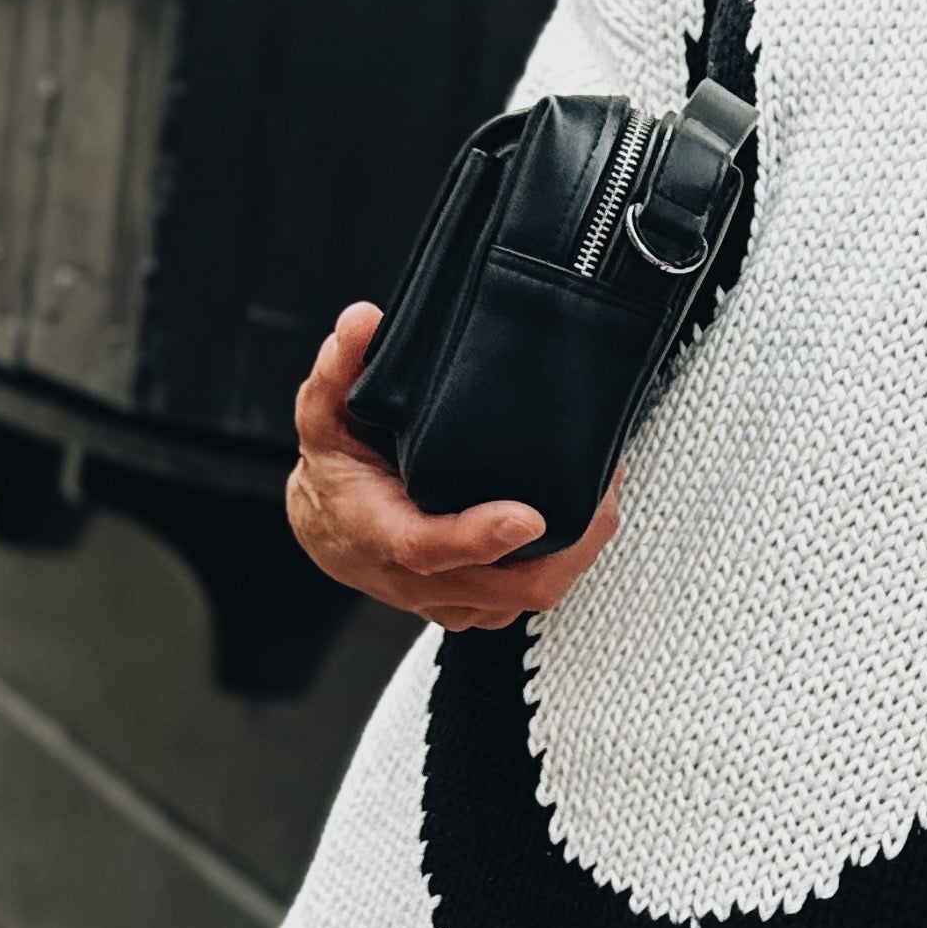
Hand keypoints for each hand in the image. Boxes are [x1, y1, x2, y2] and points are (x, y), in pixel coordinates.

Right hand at [287, 303, 619, 628]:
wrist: (330, 528)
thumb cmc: (336, 472)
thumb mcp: (324, 413)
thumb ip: (340, 369)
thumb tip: (362, 323)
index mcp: (379, 533)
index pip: (428, 547)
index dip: (479, 536)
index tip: (528, 516)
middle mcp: (418, 579)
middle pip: (507, 584)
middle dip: (569, 543)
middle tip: (602, 483)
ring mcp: (452, 598)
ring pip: (530, 595)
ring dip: (576, 551)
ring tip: (602, 491)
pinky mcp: (477, 604)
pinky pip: (531, 596)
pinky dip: (565, 561)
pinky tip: (581, 516)